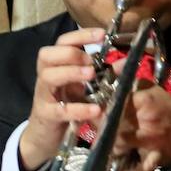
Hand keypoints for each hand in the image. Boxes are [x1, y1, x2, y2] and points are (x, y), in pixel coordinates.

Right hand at [17, 27, 105, 170]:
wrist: (45, 136)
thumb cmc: (66, 105)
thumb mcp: (83, 88)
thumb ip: (101, 74)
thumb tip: (126, 62)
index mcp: (55, 66)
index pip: (62, 42)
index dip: (80, 36)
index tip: (101, 35)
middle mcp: (46, 77)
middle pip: (47, 55)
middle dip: (71, 54)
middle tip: (91, 62)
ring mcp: (43, 96)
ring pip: (49, 77)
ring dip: (71, 73)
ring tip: (91, 76)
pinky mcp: (46, 115)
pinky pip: (59, 109)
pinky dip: (78, 108)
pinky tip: (95, 109)